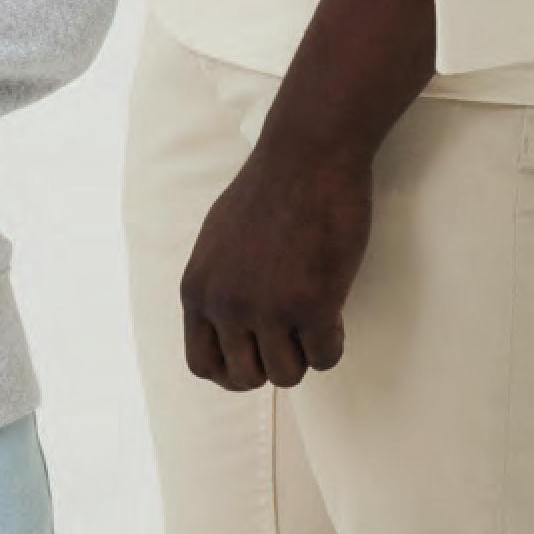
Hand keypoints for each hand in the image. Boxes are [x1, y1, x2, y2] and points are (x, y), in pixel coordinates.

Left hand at [179, 144, 373, 390]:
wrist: (309, 155)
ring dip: (305, 356)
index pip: (202, 364)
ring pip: (286, 375)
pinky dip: (333, 345)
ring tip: (315, 322)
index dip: (231, 373)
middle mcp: (227, 306)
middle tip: (293, 337)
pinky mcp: (313, 306)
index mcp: (199, 290)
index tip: (257, 358)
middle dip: (272, 364)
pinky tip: (335, 314)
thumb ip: (217, 285)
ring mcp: (269, 309)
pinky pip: (325, 357)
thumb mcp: (218, 242)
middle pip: (245, 377)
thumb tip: (226, 326)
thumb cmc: (271, 189)